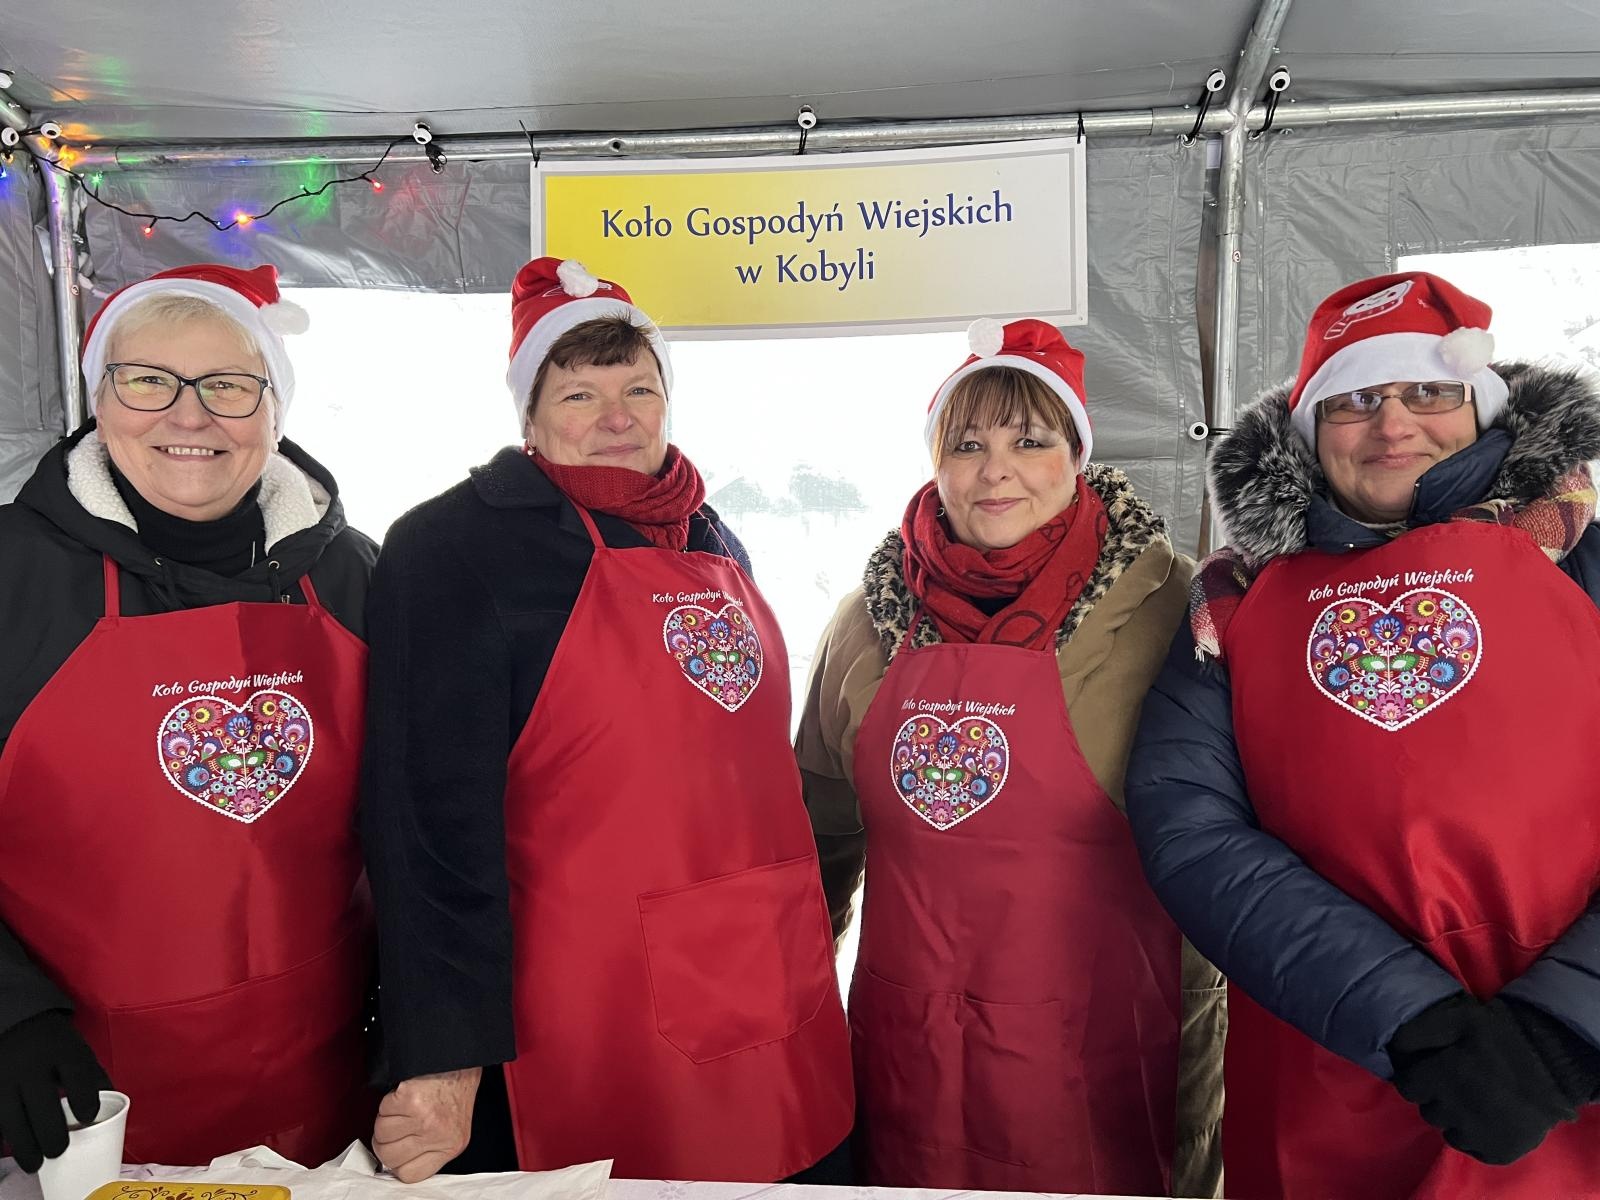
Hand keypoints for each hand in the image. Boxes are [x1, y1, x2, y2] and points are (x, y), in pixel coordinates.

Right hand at [0, 1011, 111, 1172]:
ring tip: (35, 1164)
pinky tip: (11, 1151)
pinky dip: (3, 1138)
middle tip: (57, 1151)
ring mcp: (7, 1078)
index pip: (76, 1074)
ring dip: (24, 1145)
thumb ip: (94, 1079)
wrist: (18, 1023)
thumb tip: (110, 1113)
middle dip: (50, 1132)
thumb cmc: (57, 1046)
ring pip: (12, 1117)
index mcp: (63, 1052)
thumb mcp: (79, 1052)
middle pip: (41, 1103)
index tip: (88, 1118)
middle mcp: (32, 1065)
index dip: (83, 1098)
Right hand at [372, 1067, 481, 1182]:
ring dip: (385, 1118)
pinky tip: (404, 1094)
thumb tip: (398, 1160)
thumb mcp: (452, 1128)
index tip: (397, 1150)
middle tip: (395, 1126)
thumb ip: (430, 1148)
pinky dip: (388, 1101)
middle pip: (388, 1156)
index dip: (397, 1163)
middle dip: (385, 1140)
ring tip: (402, 1107)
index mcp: (450, 1146)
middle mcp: (438, 1135)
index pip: (410, 1175)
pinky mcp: (412, 1101)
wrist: (460, 1058)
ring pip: (381, 1132)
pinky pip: (383, 1110)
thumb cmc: (455, 1089)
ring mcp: (425, 1119)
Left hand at [1388, 994, 1587, 1164]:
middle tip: (1457, 1083)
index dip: (1418, 1077)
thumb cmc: (1501, 1038)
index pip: (1407, 1087)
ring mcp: (1478, 1136)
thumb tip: (1393, 1048)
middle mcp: (1455, 1111)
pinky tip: (1488, 1118)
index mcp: (1442, 1078)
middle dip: (1437, 1097)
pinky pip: (1473, 1149)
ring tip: (1475, 1101)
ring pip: (1449, 1132)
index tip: (1433, 1071)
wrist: (1553, 1065)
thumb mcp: (1459, 1018)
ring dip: (1455, 1119)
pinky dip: (1476, 1137)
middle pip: (1428, 1111)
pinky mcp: (1499, 1152)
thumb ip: (1420, 1031)